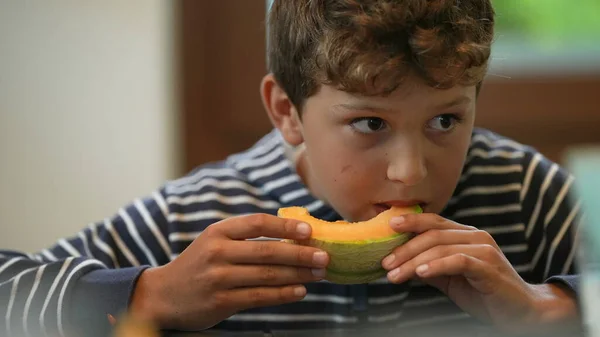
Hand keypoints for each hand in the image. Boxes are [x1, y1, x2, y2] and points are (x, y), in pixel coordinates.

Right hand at [129, 213, 328, 330]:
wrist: (163, 295)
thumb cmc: (199, 264)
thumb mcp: (215, 242)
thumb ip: (246, 238)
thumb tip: (293, 236)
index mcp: (218, 231)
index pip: (257, 223)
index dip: (285, 225)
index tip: (309, 229)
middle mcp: (217, 252)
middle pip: (267, 250)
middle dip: (300, 253)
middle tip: (324, 256)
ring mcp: (218, 277)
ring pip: (267, 275)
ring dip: (298, 274)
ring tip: (319, 273)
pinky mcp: (221, 301)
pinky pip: (259, 297)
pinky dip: (283, 294)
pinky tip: (300, 291)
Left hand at [381, 213, 578, 332]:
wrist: (521, 312)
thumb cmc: (484, 293)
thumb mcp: (449, 279)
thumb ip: (429, 267)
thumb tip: (400, 262)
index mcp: (466, 235)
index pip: (433, 221)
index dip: (411, 221)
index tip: (388, 225)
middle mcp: (475, 236)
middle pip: (432, 234)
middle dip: (404, 249)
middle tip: (385, 263)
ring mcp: (483, 250)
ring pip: (440, 248)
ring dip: (413, 261)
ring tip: (394, 274)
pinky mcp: (488, 267)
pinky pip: (457, 261)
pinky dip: (436, 266)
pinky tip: (419, 273)